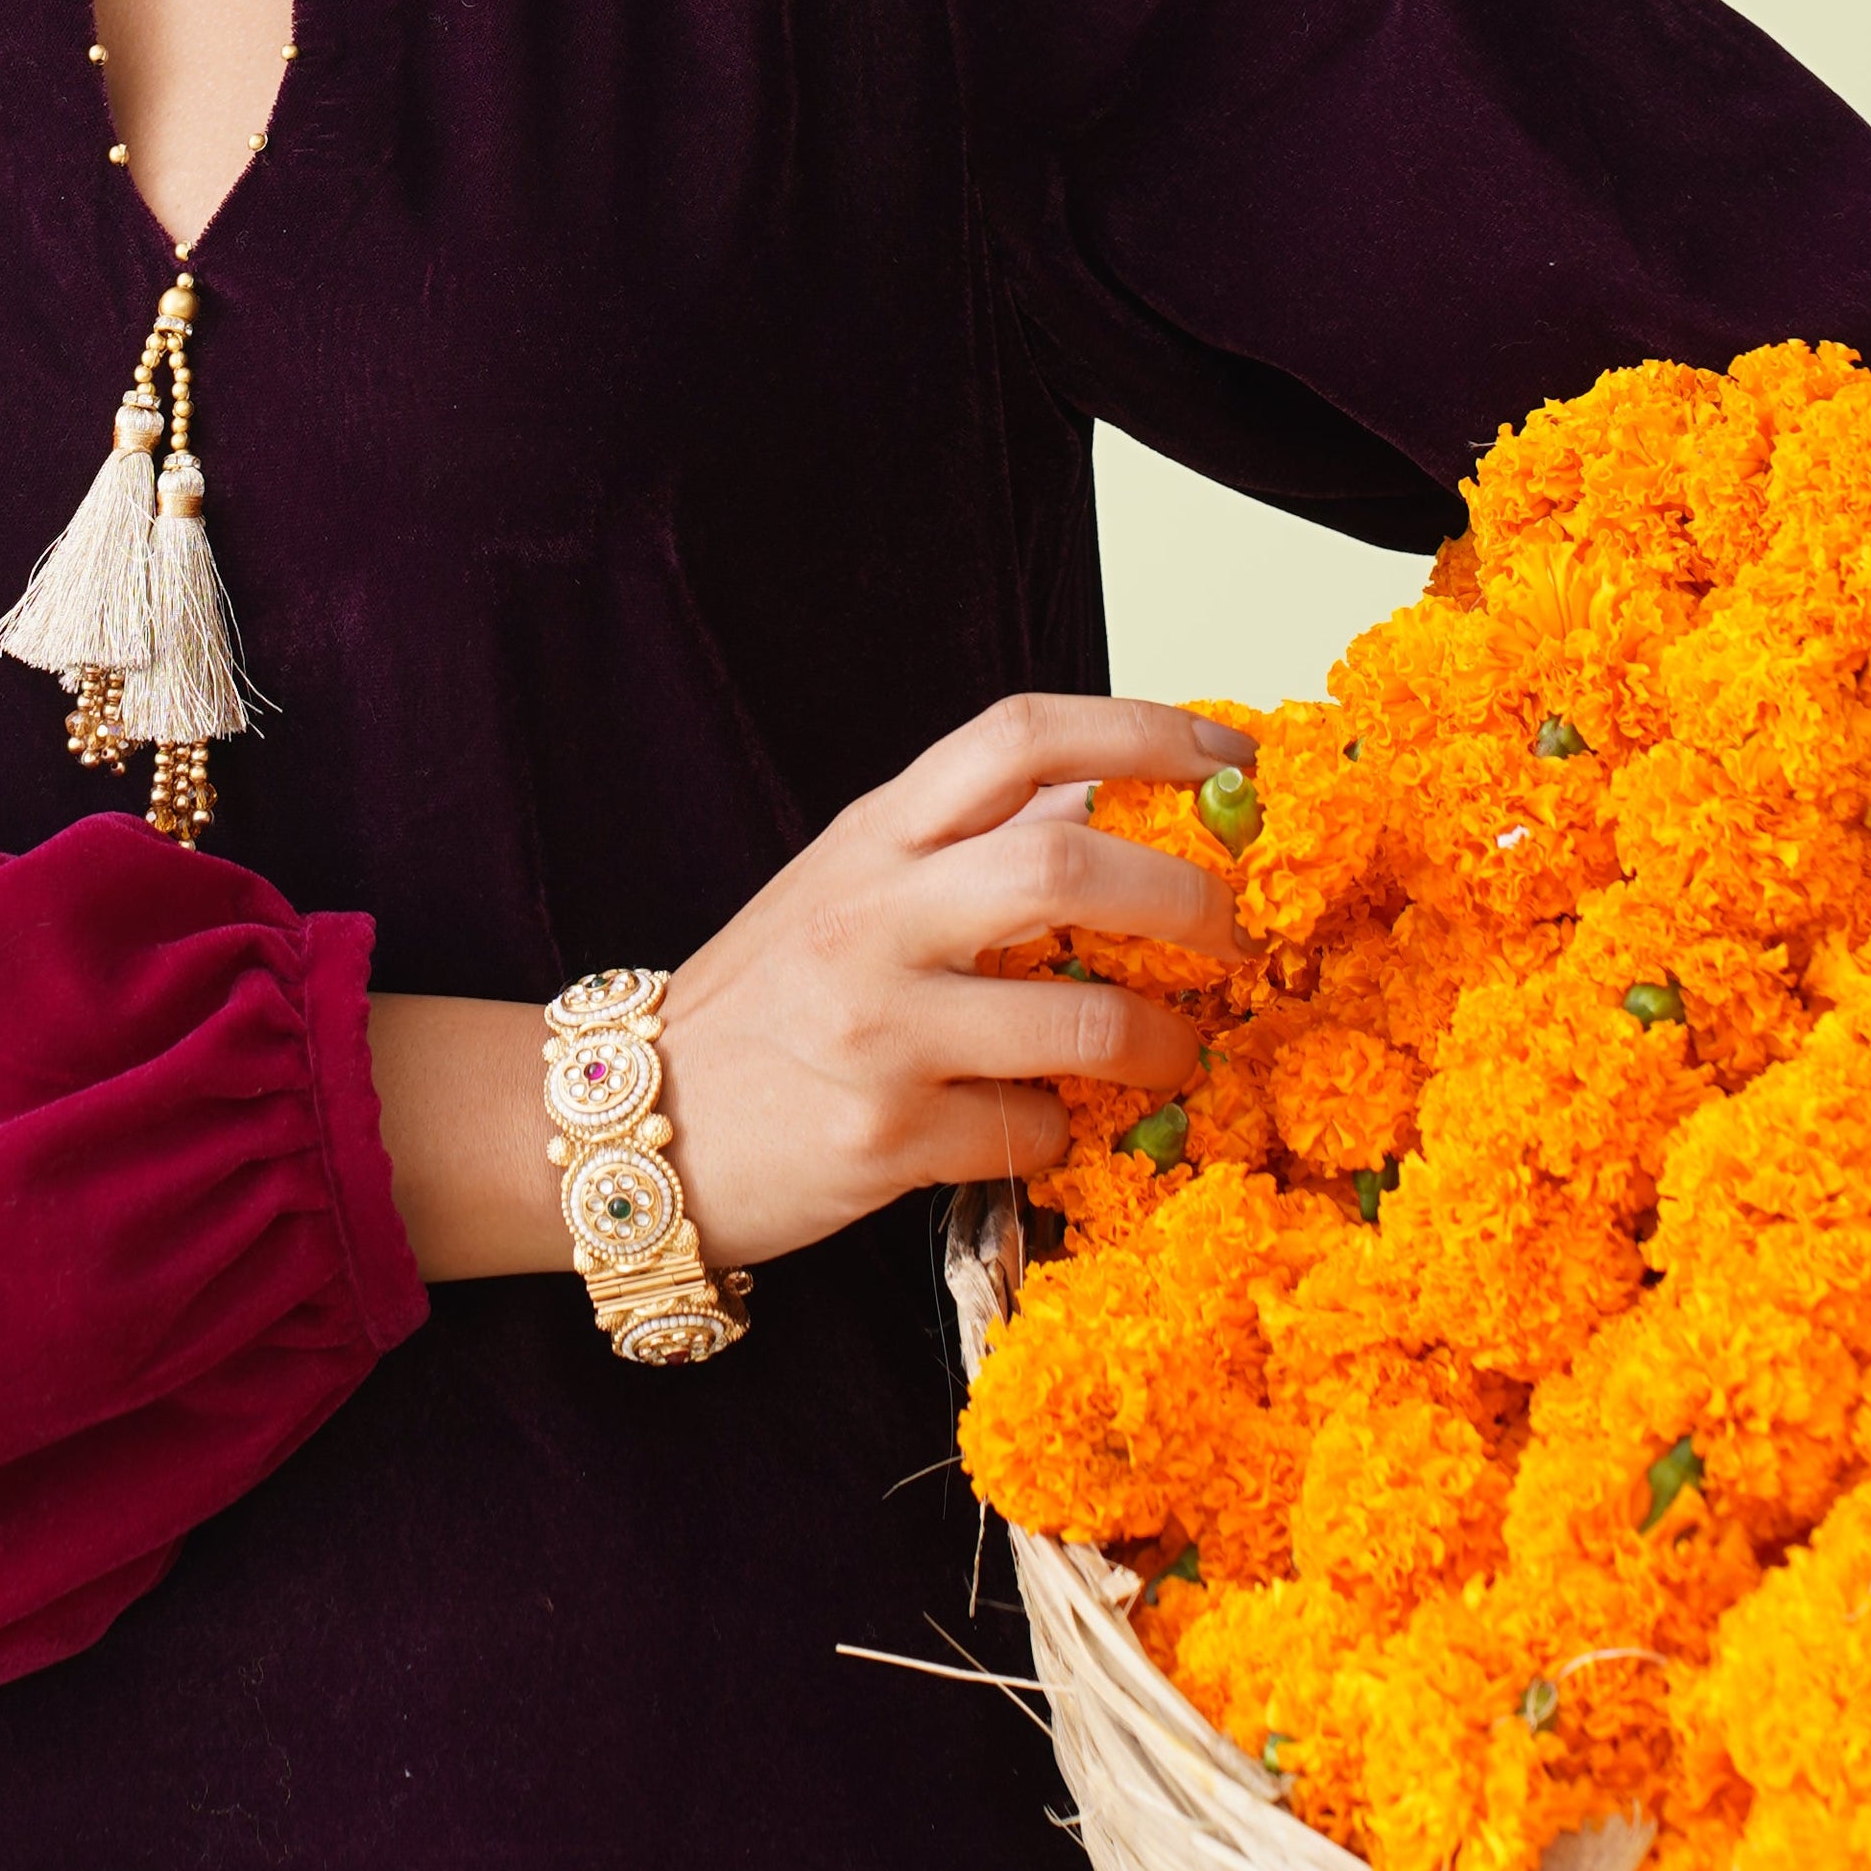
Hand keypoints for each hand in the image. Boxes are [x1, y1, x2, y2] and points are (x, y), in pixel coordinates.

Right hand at [653, 695, 1244, 1272]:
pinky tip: (1045, 1128)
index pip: (1019, 735)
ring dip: (1162, 1042)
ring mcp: (877, 1030)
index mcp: (874, 835)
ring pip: (1080, 1020)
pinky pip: (1031, 1132)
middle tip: (1235, 935)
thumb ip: (967, 847)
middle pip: (1068, 863)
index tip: (1232, 758)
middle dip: (1186, 898)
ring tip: (1179, 1053)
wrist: (635, 1124)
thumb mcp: (852, 888)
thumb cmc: (768, 1004)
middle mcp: (873, 916)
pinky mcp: (883, 1139)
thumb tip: (1118, 802)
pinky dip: (1064, 1132)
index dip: (1145, 731)